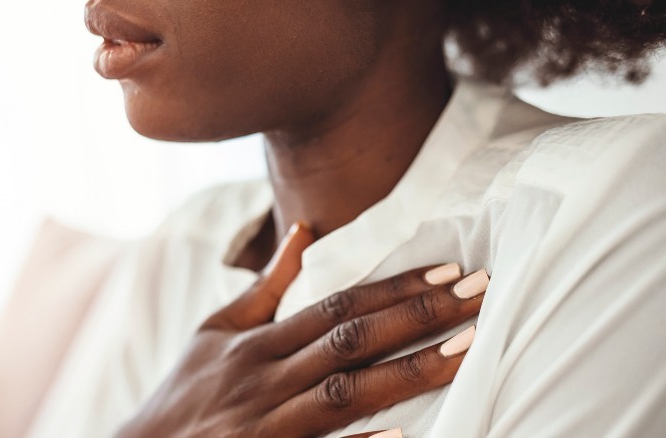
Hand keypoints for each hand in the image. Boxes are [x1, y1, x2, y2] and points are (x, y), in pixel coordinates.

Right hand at [118, 223, 484, 437]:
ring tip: (469, 349)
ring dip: (411, 370)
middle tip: (480, 292)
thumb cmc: (185, 390)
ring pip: (348, 392)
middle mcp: (266, 377)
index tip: (448, 268)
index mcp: (257, 342)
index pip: (338, 304)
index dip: (394, 286)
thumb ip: (267, 286)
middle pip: (353, 339)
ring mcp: (268, 424)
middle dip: (420, 314)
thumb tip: (305, 233)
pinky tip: (407, 433)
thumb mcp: (217, 330)